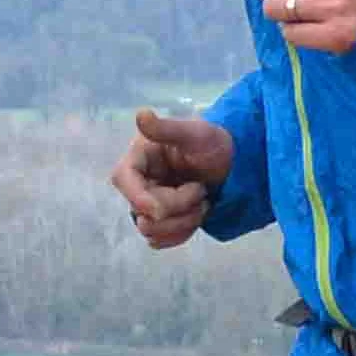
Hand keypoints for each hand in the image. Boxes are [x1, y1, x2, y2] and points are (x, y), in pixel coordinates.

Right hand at [114, 106, 234, 248]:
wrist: (231, 164)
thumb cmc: (212, 144)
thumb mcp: (195, 132)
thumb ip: (166, 128)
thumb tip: (141, 114)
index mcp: (139, 159)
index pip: (123, 180)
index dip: (141, 197)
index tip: (163, 207)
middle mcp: (137, 183)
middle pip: (142, 212)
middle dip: (178, 207)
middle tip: (201, 190)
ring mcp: (146, 205)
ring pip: (151, 231)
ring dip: (183, 222)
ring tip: (203, 203)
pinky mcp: (159, 223)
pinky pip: (159, 241)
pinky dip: (181, 233)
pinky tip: (197, 216)